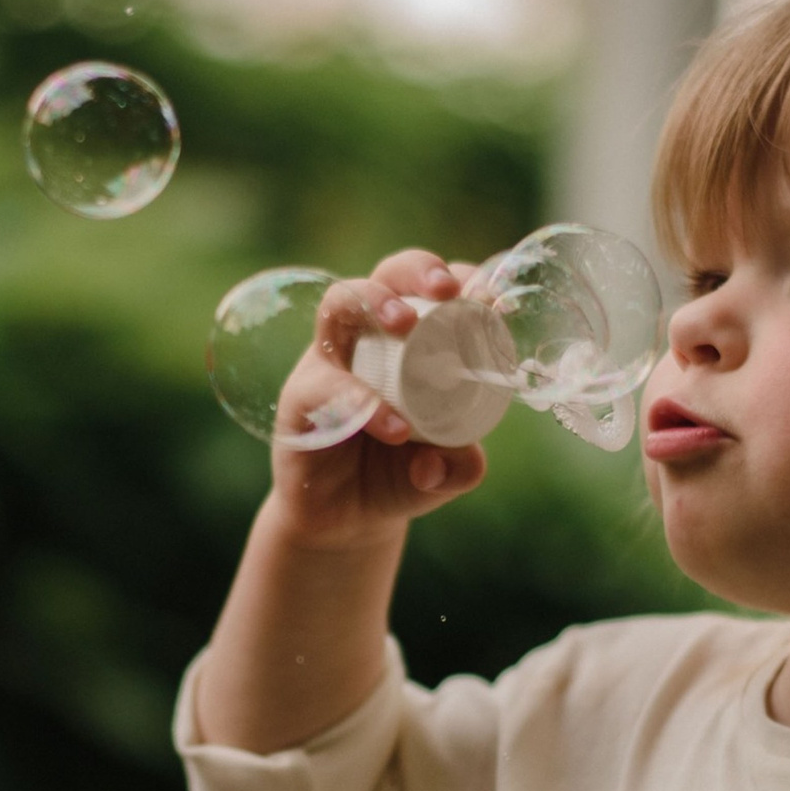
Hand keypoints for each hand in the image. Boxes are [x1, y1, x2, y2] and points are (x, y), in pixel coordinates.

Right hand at [264, 249, 489, 549]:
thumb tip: (442, 462)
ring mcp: (328, 361)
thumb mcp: (446, 474)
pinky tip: (392, 427)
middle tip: (446, 292)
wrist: (346, 520)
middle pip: (385, 276)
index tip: (490, 296)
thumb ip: (460, 466)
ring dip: (374, 302)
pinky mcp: (299, 397)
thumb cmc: (400, 476)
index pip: (433, 291)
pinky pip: (323, 385)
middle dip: (416, 269)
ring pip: (340, 305)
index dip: (463, 279)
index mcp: (410, 344)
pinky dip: (359, 401)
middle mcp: (366, 339)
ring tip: (406, 325)